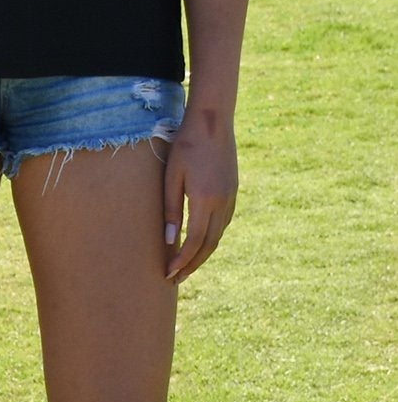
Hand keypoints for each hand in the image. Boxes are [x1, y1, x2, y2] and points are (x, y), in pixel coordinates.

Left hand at [163, 110, 236, 281]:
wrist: (213, 121)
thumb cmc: (186, 147)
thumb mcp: (171, 178)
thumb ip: (171, 210)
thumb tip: (169, 241)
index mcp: (206, 199)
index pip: (194, 242)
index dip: (181, 261)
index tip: (167, 274)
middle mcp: (223, 201)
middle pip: (209, 244)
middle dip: (192, 265)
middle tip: (175, 280)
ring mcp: (231, 196)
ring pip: (218, 235)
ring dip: (202, 255)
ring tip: (186, 267)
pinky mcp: (233, 190)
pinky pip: (224, 223)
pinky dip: (212, 238)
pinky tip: (200, 245)